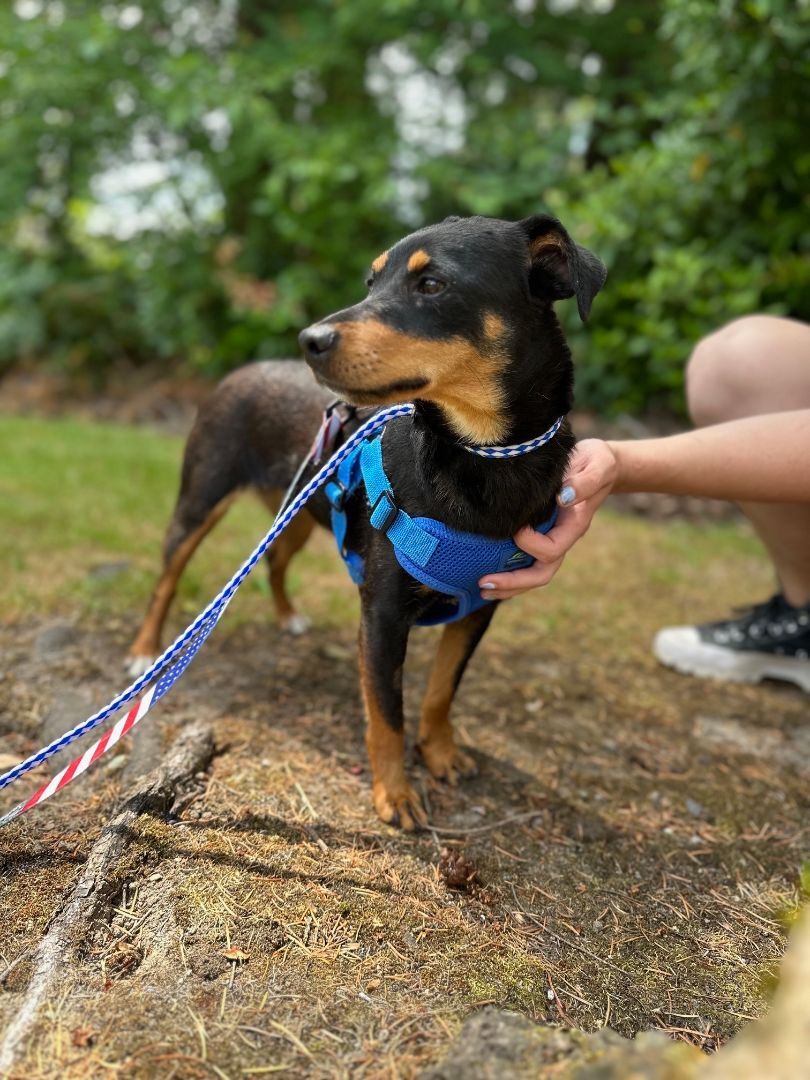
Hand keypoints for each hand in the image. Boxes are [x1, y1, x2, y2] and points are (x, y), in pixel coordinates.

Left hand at [478, 439, 618, 599]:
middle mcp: (563, 538)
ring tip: (481, 589)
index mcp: (574, 525)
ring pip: (533, 574)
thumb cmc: (596, 462)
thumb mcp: (597, 465)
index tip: (516, 528)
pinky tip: (488, 574)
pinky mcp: (542, 536)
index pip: (552, 549)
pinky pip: (527, 562)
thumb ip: (584, 482)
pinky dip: (508, 573)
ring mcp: (552, 540)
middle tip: (483, 582)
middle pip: (541, 573)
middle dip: (513, 581)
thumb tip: (564, 497)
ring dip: (508, 585)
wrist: (598, 464)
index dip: (531, 544)